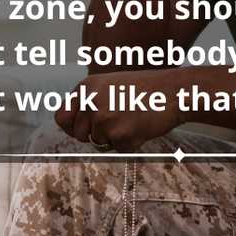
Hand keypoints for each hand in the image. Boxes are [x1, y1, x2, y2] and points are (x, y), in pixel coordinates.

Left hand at [55, 70, 186, 151]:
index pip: (61, 117)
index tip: (85, 129)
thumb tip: (72, 125)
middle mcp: (90, 102)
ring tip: (133, 120)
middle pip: (80, 135)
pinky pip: (117, 150)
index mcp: (86, 88)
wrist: (174, 91)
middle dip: (97, 135)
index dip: (72, 127)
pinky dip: (130, 144)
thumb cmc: (146, 89)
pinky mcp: (118, 135)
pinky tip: (142, 127)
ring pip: (99, 143)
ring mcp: (103, 119)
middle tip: (119, 122)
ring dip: (115, 138)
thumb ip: (89, 101)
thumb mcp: (109, 85)